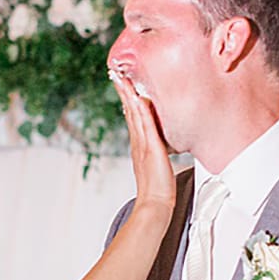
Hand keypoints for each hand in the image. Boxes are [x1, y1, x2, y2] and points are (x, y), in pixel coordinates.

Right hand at [113, 73, 174, 210]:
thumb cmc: (159, 190)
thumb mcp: (158, 167)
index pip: (132, 118)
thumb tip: (161, 148)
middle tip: (117, 74)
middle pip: (129, 112)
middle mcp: (138, 143)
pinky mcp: (151, 149)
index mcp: (139, 146)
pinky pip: (145, 125)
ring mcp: (143, 145)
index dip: (127, 101)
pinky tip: (139, 98)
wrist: (155, 205)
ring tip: (122, 79)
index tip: (123, 86)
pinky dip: (141, 110)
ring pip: (134, 115)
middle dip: (123, 92)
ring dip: (128, 96)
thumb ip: (157, 155)